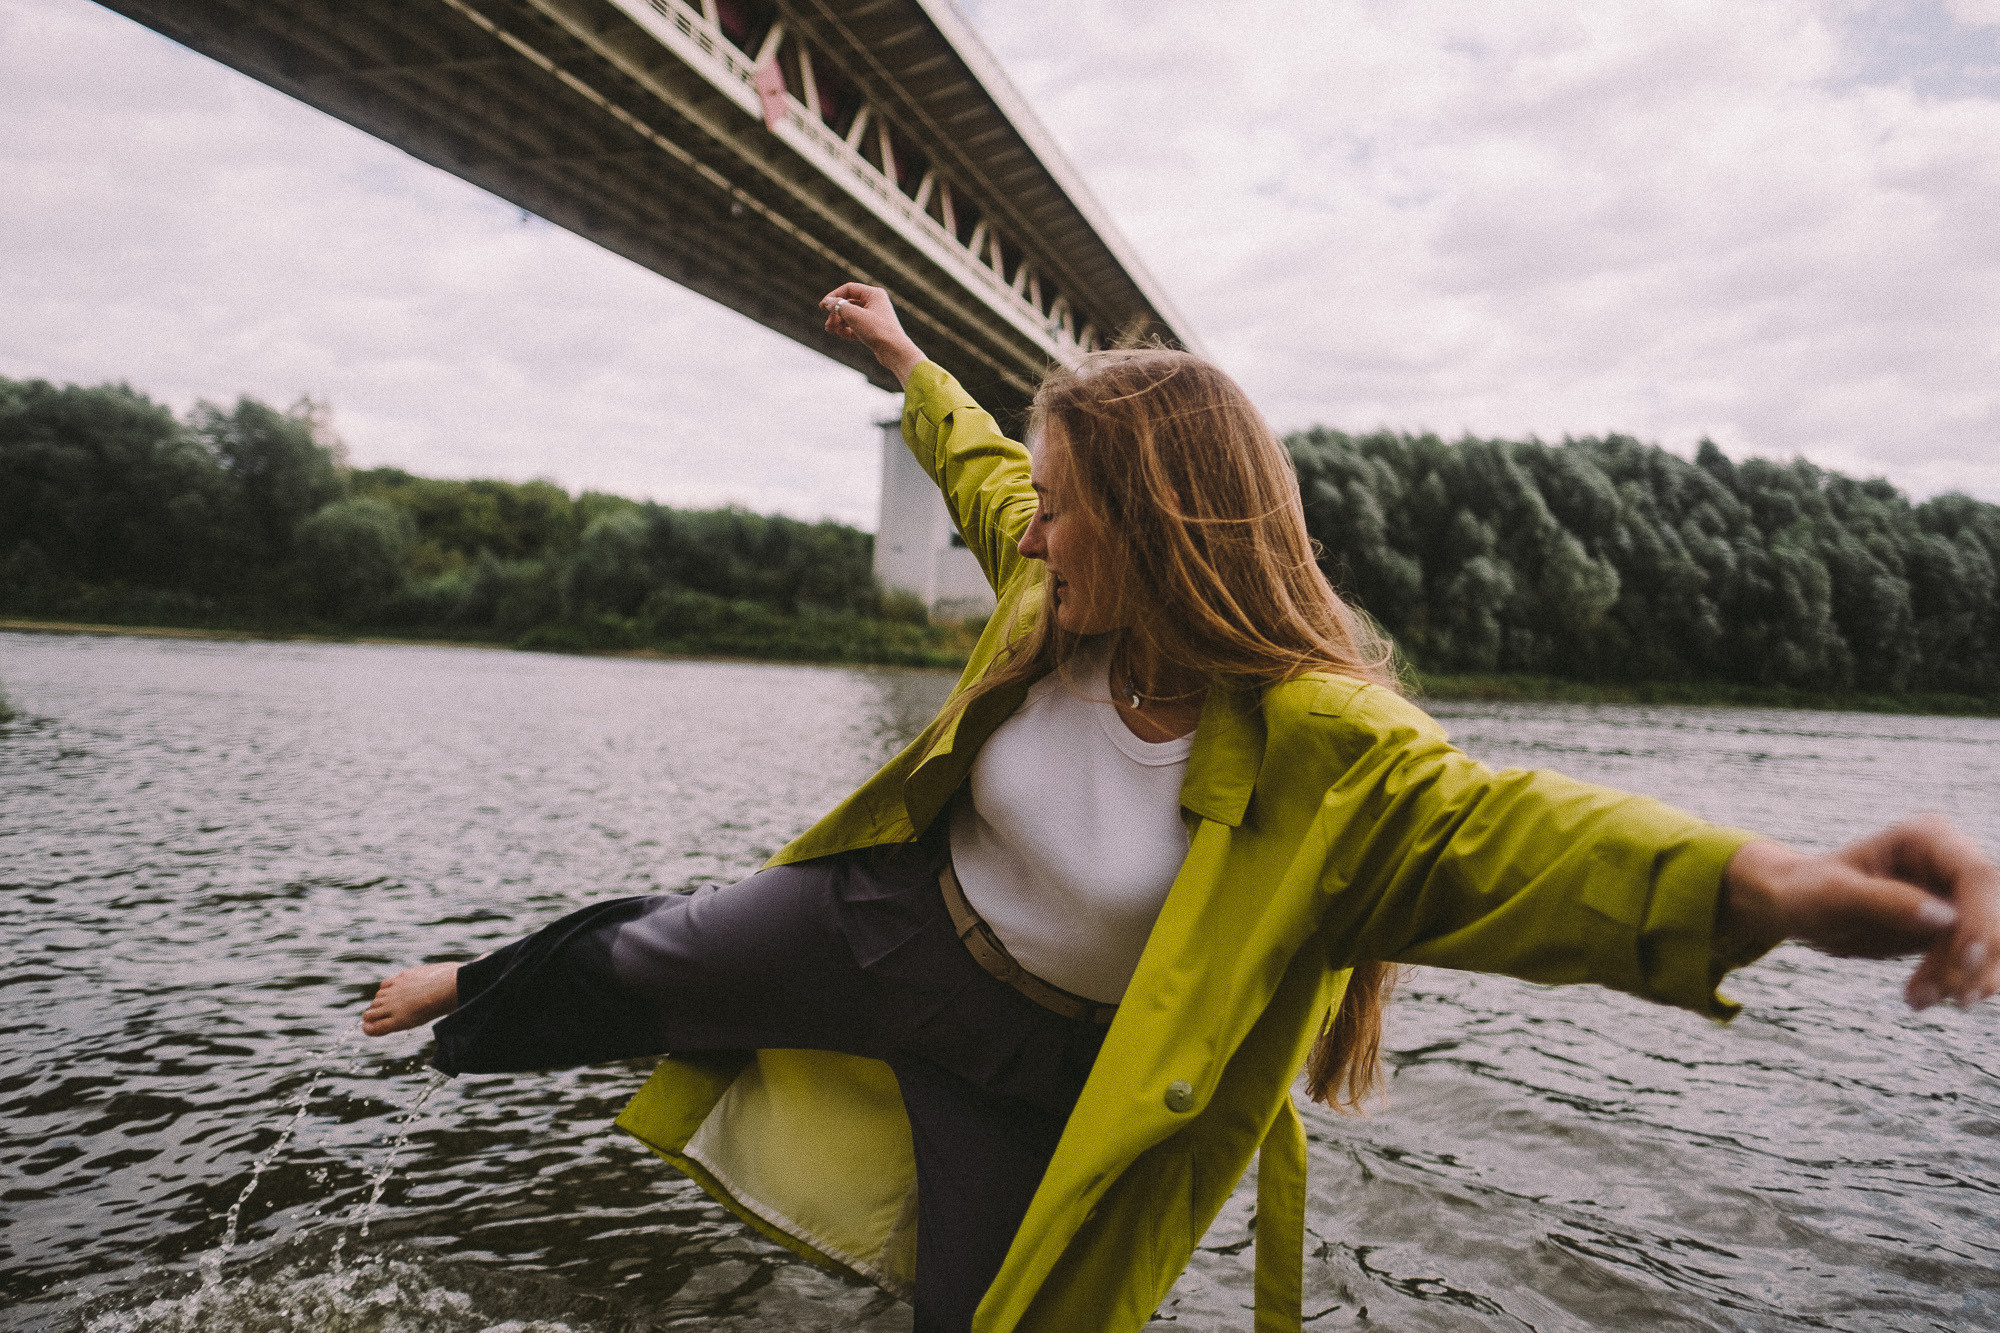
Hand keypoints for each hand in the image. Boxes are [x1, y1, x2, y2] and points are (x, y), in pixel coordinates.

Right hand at [820, 282, 924, 385]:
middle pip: (848, 304)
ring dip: (839, 322)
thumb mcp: (854, 316)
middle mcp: (875, 303)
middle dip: (836, 314)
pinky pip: (856, 326)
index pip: (848, 289)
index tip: (822, 307)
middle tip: (828, 326)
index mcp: (874, 294)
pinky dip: (847, 330)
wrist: (894, 352)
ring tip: (831, 330)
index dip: (834, 296)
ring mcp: (874, 317)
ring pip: (851, 316)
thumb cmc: (877, 330)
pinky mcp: (873, 330)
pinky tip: (841, 334)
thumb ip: (838, 306)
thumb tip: (827, 302)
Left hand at [1722, 815, 1999, 1009]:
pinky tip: (1920, 999)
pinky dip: (1954, 983)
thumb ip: (1884, 901)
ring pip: (1990, 943)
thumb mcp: (1833, 895)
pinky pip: (1973, 959)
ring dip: (1964, 979)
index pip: (1977, 876)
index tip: (1966, 962)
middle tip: (1944, 999)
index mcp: (1926, 837)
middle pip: (1993, 913)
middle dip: (1973, 960)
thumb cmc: (1807, 890)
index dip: (1983, 920)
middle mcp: (1950, 860)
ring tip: (1918, 1001)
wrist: (1797, 905)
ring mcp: (1956, 894)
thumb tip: (1945, 918)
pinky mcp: (1954, 926)